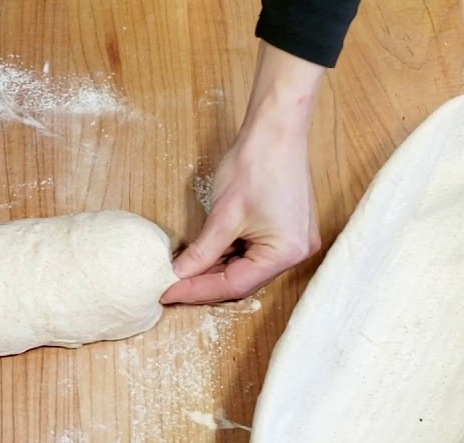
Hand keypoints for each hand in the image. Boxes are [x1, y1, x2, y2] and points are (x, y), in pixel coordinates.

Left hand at [162, 42, 325, 303]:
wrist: (275, 130)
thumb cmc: (255, 165)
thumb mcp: (223, 215)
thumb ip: (201, 251)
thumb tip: (177, 275)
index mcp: (285, 253)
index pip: (235, 284)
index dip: (197, 290)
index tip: (168, 292)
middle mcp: (295, 254)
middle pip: (243, 281)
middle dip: (205, 284)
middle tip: (171, 285)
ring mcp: (293, 243)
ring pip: (246, 269)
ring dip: (215, 271)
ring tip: (182, 272)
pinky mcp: (285, 232)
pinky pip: (253, 254)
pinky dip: (228, 257)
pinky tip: (203, 257)